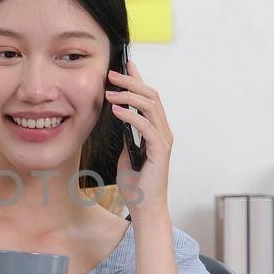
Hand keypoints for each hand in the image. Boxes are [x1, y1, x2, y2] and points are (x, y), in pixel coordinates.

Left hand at [105, 59, 174, 221]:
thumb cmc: (137, 186)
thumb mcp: (125, 156)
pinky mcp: (159, 150)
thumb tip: (118, 122)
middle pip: (151, 96)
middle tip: (112, 73)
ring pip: (151, 106)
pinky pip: (146, 126)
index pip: (148, 99)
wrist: (145, 209)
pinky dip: (130, 115)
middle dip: (132, 82)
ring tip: (110, 92)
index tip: (126, 65)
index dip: (138, 80)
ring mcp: (163, 140)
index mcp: (156, 131)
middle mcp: (163, 132)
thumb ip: (126, 139)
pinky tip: (116, 111)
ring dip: (129, 96)